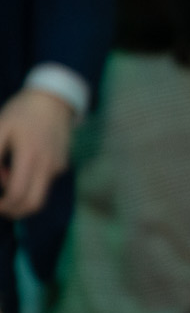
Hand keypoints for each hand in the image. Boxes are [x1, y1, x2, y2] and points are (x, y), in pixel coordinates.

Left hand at [0, 89, 75, 219]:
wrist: (54, 100)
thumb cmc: (22, 112)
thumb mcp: (0, 128)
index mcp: (30, 156)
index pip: (18, 194)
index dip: (4, 205)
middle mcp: (48, 166)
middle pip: (34, 204)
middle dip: (15, 211)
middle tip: (1, 207)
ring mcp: (57, 167)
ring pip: (40, 195)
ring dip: (22, 196)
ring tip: (8, 179)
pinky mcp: (61, 165)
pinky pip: (44, 182)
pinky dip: (30, 182)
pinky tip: (22, 165)